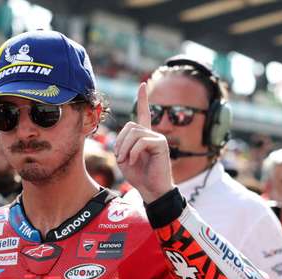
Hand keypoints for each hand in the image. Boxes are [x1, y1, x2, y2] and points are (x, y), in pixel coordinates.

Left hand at [113, 83, 173, 203]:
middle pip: (130, 126)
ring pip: (134, 133)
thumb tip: (125, 134)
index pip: (144, 113)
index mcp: (144, 136)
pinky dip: (133, 152)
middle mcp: (152, 134)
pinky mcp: (161, 144)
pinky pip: (141, 142)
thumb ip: (122, 143)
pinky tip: (134, 161)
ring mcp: (158, 138)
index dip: (143, 99)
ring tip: (126, 160)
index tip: (143, 85)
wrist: (151, 190)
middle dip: (120, 141)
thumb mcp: (124, 158)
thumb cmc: (138, 176)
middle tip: (120, 157)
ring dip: (125, 148)